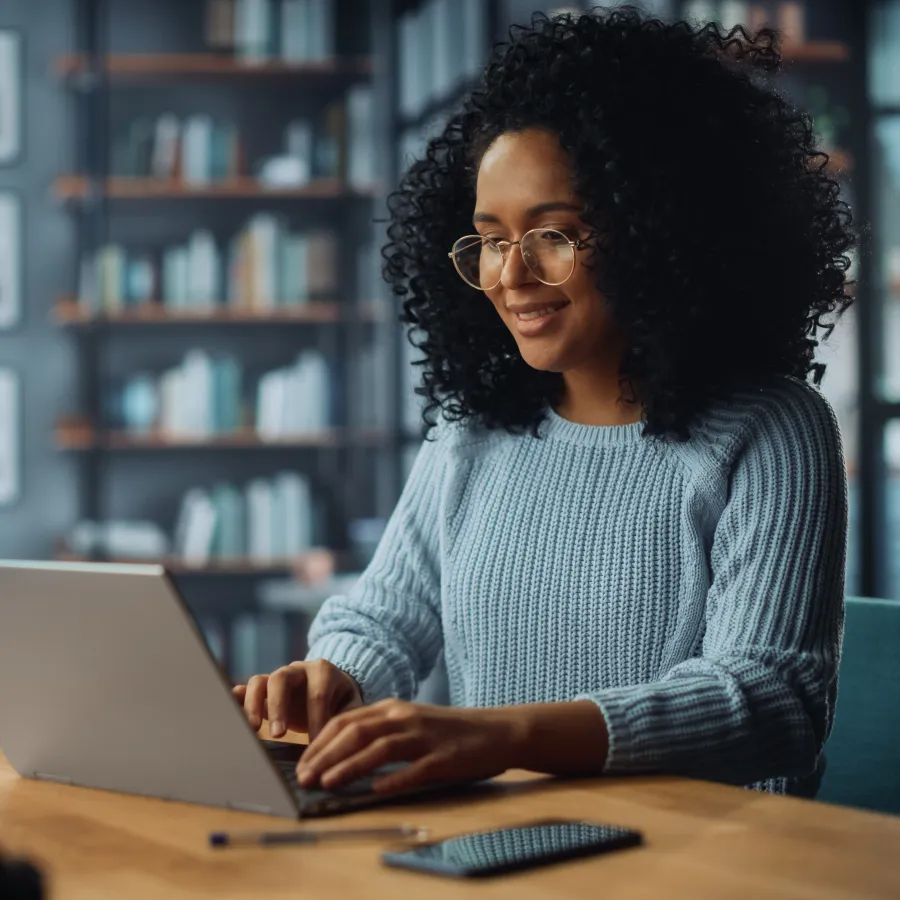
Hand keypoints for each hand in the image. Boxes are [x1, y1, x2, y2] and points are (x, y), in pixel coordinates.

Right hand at [232, 660, 362, 740]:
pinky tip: (229, 713)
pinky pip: (246, 689)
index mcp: (323, 671)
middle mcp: (297, 670)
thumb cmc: (342, 700)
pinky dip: (236, 699)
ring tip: (252, 730)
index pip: (317, 694)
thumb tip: (340, 742)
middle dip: (279, 707)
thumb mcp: (352, 706)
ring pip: (260, 682)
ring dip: (253, 705)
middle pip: (282, 679)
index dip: (316, 720)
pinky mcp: (263, 690)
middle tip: (279, 735)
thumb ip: (348, 718)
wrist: (333, 686)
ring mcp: (277, 678)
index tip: (316, 746)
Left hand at [296, 699, 522, 793]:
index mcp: (393, 708)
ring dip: (350, 766)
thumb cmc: (447, 731)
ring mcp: (425, 736)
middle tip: (303, 777)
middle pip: (356, 732)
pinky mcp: (444, 757)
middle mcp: (405, 717)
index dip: (320, 742)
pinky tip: (376, 790)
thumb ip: (379, 732)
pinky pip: (415, 769)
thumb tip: (338, 754)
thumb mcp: (410, 723)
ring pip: (379, 748)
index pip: (346, 721)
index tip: (301, 763)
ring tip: (327, 783)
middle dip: (325, 755)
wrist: (496, 730)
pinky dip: (393, 779)